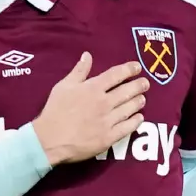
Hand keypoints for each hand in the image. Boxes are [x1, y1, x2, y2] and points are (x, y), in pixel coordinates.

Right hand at [31, 54, 147, 164]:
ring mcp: (108, 120)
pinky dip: (136, 121)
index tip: (137, 67)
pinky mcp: (109, 137)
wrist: (49, 140)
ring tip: (142, 99)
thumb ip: (79, 71)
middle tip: (146, 84)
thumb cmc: (55, 111)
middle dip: (139, 85)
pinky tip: (139, 118)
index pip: (116, 75)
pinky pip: (128, 128)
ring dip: (138, 102)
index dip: (129, 69)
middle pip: (128, 91)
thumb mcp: (63, 86)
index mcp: (93, 88)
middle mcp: (104, 102)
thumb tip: (88, 55)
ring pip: (130, 108)